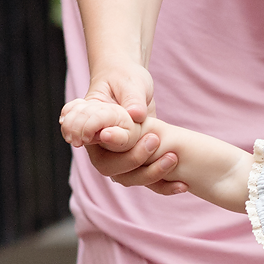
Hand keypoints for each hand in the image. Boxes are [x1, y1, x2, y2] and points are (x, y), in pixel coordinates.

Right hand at [61, 63, 188, 193]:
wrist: (133, 87)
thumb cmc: (126, 78)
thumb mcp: (129, 83)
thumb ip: (131, 99)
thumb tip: (136, 115)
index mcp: (90, 122)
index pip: (80, 134)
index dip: (87, 139)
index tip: (106, 137)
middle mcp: (98, 145)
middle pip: (107, 166)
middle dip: (132, 159)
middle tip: (154, 139)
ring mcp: (115, 157)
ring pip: (126, 178)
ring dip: (151, 173)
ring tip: (173, 157)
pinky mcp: (134, 163)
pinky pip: (145, 181)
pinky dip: (164, 185)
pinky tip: (183, 185)